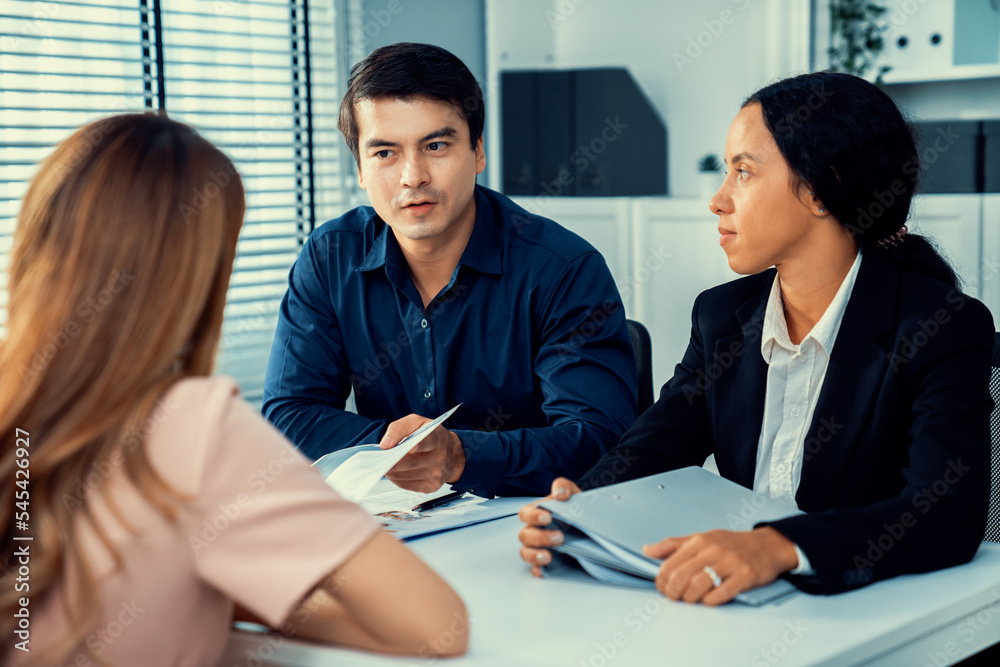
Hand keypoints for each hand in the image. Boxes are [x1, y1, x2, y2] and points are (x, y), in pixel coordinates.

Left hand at [382, 414, 464, 492]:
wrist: (452, 454)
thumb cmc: (430, 436)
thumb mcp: (417, 422)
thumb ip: (399, 427)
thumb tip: (385, 445)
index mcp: (437, 438)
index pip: (428, 441)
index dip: (419, 445)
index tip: (410, 448)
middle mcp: (440, 457)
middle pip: (410, 463)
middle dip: (391, 462)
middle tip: (379, 460)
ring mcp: (437, 474)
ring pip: (405, 476)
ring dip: (391, 472)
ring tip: (385, 465)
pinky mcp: (432, 487)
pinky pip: (407, 485)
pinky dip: (397, 479)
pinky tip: (395, 472)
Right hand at [518, 477, 580, 576]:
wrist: (589, 525)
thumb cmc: (575, 509)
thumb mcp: (573, 494)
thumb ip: (564, 487)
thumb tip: (559, 493)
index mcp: (537, 514)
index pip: (525, 514)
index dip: (533, 516)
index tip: (547, 517)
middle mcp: (534, 531)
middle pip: (524, 535)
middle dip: (539, 537)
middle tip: (558, 537)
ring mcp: (538, 547)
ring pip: (525, 553)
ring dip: (534, 555)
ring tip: (548, 556)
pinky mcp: (546, 563)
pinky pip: (535, 568)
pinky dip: (538, 570)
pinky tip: (545, 569)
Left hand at [642, 527, 798, 605]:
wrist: (768, 545)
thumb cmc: (732, 544)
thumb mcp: (701, 538)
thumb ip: (673, 545)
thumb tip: (647, 551)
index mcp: (698, 541)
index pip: (669, 565)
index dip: (662, 582)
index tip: (664, 588)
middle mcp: (712, 550)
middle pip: (680, 577)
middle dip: (673, 593)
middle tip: (675, 597)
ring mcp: (729, 563)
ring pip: (698, 587)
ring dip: (690, 599)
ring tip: (692, 599)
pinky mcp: (745, 576)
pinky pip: (721, 594)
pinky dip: (710, 601)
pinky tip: (709, 600)